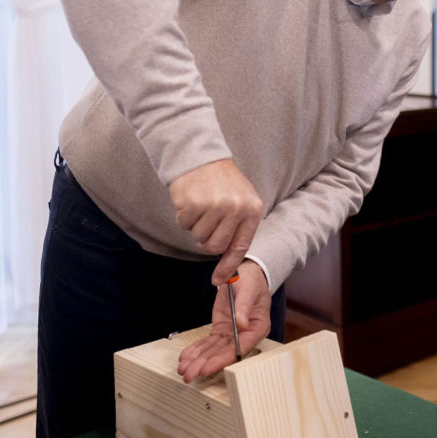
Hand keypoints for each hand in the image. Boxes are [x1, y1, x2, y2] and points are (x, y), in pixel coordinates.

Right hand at [169, 159, 262, 283]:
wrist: (201, 157)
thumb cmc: (222, 183)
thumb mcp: (241, 201)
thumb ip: (239, 228)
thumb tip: (228, 262)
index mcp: (252, 209)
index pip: (240, 247)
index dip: (228, 267)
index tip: (218, 280)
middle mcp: (236, 209)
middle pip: (215, 247)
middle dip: (207, 240)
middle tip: (206, 223)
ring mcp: (215, 206)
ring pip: (199, 237)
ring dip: (195, 226)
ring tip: (201, 206)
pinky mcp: (194, 203)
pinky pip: (184, 225)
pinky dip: (184, 216)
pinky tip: (191, 200)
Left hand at [176, 260, 270, 381]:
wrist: (246, 274)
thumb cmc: (252, 281)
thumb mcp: (248, 290)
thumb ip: (244, 306)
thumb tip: (241, 324)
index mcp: (257, 327)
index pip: (240, 348)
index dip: (222, 359)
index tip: (207, 367)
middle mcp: (245, 335)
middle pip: (224, 353)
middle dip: (205, 364)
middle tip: (189, 374)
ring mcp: (232, 333)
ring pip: (214, 350)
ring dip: (198, 360)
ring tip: (184, 369)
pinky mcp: (222, 329)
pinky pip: (208, 342)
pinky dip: (196, 350)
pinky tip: (186, 357)